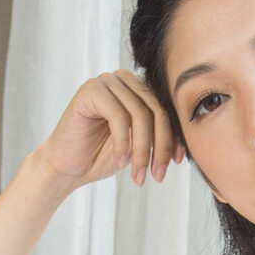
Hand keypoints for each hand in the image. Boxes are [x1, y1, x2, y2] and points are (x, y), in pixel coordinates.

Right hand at [37, 69, 186, 194]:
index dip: (174, 136)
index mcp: (138, 89)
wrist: (66, 166)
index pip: (165, 109)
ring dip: (143, 150)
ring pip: (140, 115)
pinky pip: (119, 116)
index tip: (177, 162)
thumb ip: (158, 135)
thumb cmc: (101, 156)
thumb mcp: (138, 146)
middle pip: (156, 110)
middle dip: (160, 146)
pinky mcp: (91, 90)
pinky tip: (121, 162)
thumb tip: (188, 141)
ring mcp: (107, 81)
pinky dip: (123, 143)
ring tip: (139, 175)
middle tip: (157, 175)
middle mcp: (124, 79)